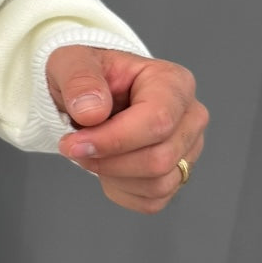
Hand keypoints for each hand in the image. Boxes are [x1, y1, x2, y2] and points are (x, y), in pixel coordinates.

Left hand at [45, 46, 208, 214]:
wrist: (87, 96)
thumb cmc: (87, 76)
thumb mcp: (71, 62)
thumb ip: (79, 80)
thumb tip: (92, 111)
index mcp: (173, 82)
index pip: (157, 121)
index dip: (112, 140)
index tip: (72, 143)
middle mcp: (190, 117)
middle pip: (159, 159)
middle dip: (107, 161)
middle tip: (73, 146)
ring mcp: (188, 149)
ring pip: (158, 184)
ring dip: (112, 175)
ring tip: (91, 151)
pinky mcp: (177, 174)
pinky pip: (152, 200)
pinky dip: (120, 190)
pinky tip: (107, 165)